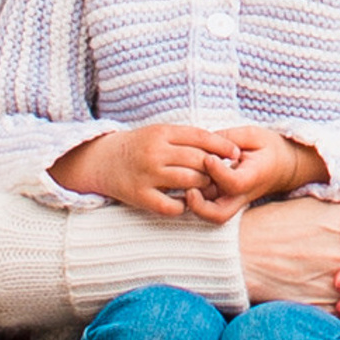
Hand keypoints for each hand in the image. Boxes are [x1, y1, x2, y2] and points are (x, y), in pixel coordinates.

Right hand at [53, 120, 244, 217]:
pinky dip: (183, 206)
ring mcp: (146, 175)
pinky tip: (187, 203)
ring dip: (204, 186)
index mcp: (162, 133)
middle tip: (227, 174)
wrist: (102, 160)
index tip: (236, 153)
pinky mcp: (139, 196)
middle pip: (198, 160)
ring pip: (189, 182)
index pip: (200, 137)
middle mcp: (155, 153)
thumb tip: (222, 146)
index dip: (222, 146)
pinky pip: (170, 206)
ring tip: (211, 188)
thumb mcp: (161, 133)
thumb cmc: (140, 146)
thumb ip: (187, 138)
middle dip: (216, 168)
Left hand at [183, 126, 328, 217]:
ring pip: (211, 214)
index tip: (208, 157)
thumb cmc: (268, 148)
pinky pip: (207, 207)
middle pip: (220, 214)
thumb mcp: (254, 135)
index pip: (233, 182)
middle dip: (200, 207)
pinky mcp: (224, 202)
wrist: (283, 166)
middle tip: (189, 191)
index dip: (218, 172)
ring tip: (184, 187)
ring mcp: (232, 202)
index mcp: (254, 177)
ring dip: (195, 205)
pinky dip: (194, 201)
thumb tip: (204, 141)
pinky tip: (185, 185)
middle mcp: (242, 195)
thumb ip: (229, 138)